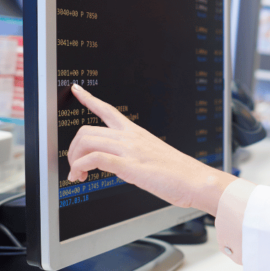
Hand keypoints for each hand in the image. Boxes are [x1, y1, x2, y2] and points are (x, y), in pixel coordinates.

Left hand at [65, 84, 236, 214]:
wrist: (196, 181)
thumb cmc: (179, 173)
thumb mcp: (153, 157)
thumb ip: (134, 156)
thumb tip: (121, 164)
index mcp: (136, 134)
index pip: (108, 110)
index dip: (89, 98)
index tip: (76, 89)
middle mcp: (131, 138)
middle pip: (88, 130)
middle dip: (73, 149)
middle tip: (74, 166)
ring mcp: (130, 150)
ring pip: (87, 141)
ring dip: (74, 159)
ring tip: (77, 175)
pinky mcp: (129, 166)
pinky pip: (94, 159)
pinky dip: (80, 166)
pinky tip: (81, 176)